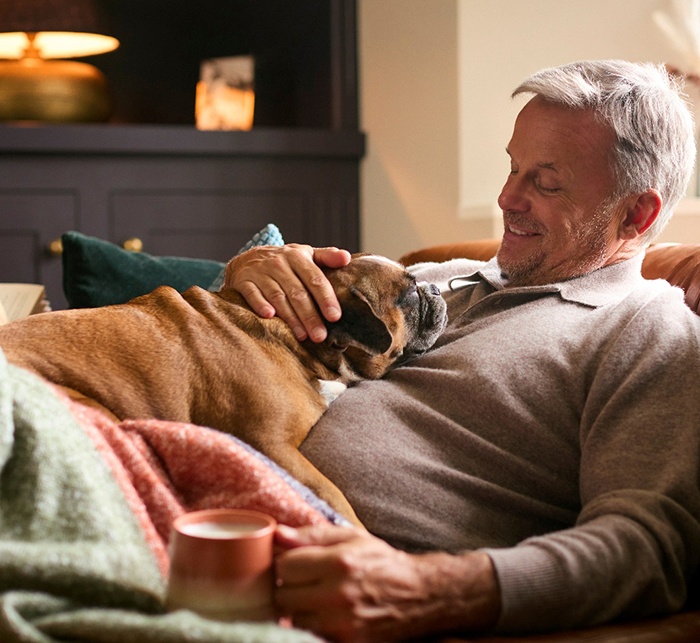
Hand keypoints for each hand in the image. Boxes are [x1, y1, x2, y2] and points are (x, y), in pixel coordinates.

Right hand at [223, 243, 350, 341]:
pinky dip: (260, 305)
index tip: (334, 317)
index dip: (325, 298)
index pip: (315, 278)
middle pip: (297, 292)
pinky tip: (269, 317)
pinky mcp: (243, 281)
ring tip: (302, 336)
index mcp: (297, 256)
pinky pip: (252, 294)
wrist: (247, 259)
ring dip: (290, 317)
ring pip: (278, 296)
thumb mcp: (305, 254)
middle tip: (320, 336)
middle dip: (310, 315)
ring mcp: (260, 272)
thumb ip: (327, 257)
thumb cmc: (284, 262)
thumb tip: (347, 257)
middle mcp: (278, 263)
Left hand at [274, 524, 500, 641]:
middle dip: (288, 586)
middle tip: (305, 580)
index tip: (296, 562)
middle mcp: (339, 594)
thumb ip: (312, 535)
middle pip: (283, 595)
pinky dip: (313, 624)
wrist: (420, 595)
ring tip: (316, 595)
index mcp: (339, 562)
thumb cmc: (381, 561)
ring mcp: (343, 623)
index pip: (285, 566)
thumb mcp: (351, 537)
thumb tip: (277, 533)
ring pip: (293, 618)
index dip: (286, 563)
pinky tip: (326, 612)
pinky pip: (310, 633)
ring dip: (298, 607)